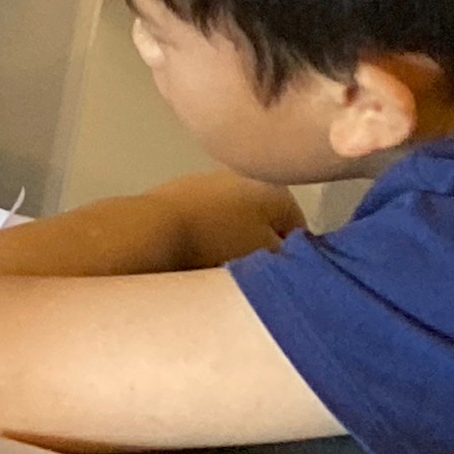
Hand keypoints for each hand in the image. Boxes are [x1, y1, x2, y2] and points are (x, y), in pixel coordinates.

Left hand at [146, 171, 307, 267]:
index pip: (298, 228)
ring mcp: (209, 180)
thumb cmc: (219, 240)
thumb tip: (289, 256)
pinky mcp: (180, 192)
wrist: (154, 227)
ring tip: (221, 266)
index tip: (279, 278)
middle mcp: (244, 174)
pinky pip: (205, 220)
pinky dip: (205, 236)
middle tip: (252, 274)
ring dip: (231, 242)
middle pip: (264, 221)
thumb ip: (287, 255)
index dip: (293, 257)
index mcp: (273, 186)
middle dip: (261, 247)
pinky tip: (196, 254)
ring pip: (234, 221)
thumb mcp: (267, 253)